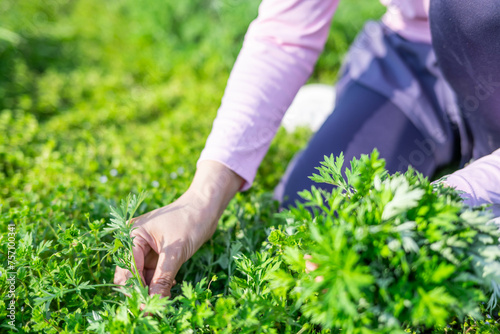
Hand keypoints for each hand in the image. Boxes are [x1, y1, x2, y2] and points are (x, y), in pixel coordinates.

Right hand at [113, 161, 243, 297]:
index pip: (127, 268)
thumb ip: (163, 277)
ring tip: (163, 298)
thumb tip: (154, 302)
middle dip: (141, 290)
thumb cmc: (190, 220)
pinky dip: (159, 282)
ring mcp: (147, 248)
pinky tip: (169, 286)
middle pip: (131, 274)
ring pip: (143, 276)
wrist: (206, 206)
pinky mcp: (158, 254)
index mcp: (133, 235)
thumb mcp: (176, 251)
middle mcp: (136, 242)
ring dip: (152, 288)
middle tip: (154, 304)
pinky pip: (153, 273)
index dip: (135, 288)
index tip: (145, 305)